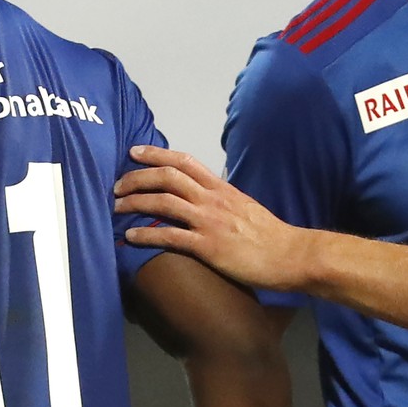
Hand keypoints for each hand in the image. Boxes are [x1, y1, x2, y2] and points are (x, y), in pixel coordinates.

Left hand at [115, 146, 310, 291]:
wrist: (290, 254)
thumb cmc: (269, 235)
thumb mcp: (244, 206)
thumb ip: (221, 200)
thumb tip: (202, 197)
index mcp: (222, 188)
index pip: (184, 161)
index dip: (156, 154)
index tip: (135, 152)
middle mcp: (213, 200)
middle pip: (167, 177)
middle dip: (137, 177)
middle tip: (117, 185)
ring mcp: (210, 222)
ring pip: (163, 202)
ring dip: (135, 203)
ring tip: (116, 208)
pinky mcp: (208, 246)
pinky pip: (170, 236)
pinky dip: (146, 234)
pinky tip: (130, 237)